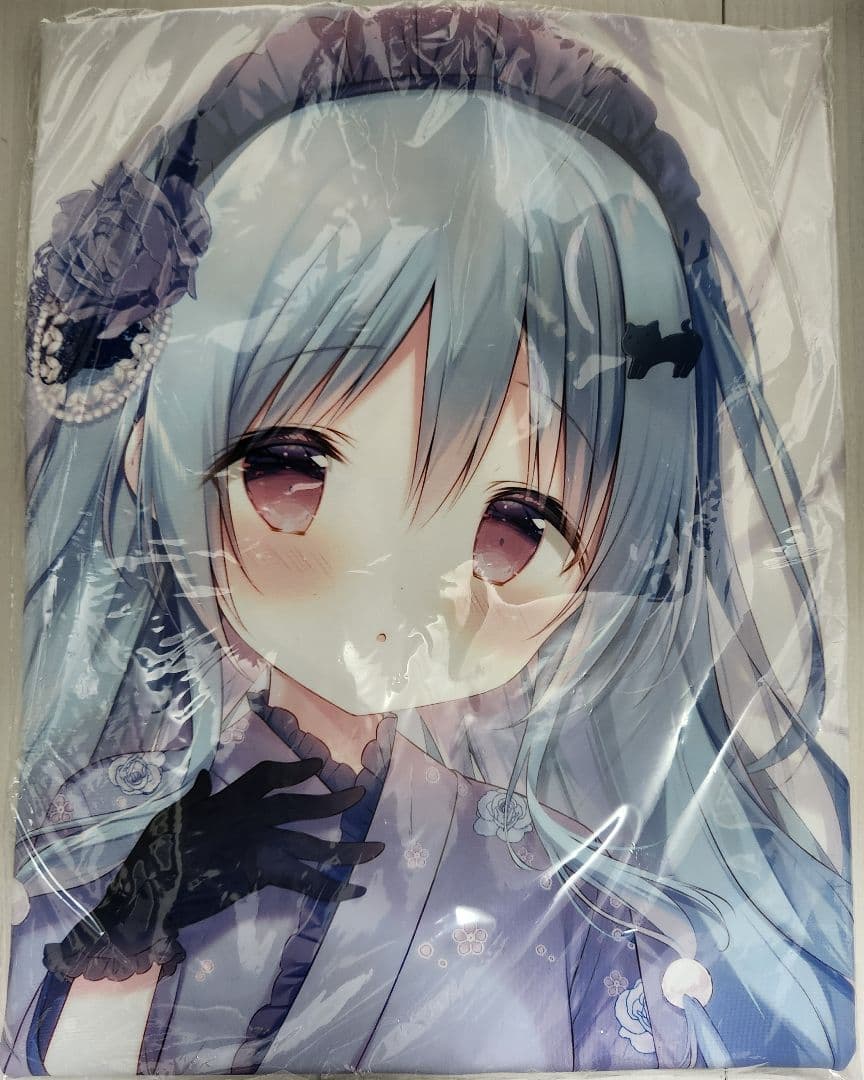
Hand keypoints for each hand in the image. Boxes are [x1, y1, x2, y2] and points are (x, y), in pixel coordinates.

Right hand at [43, 759, 382, 980]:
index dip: (294, 770)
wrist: (150, 890)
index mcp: (229, 800)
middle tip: (361, 793)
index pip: (267, 778)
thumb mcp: (174, 814)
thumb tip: (205, 777)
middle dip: (332, 801)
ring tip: (377, 848)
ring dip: (347, 849)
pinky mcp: (260, 877)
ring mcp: (258, 849)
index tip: (318, 764)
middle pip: (299, 808)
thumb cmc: (156, 852)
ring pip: (312, 847)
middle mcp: (250, 820)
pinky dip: (331, 888)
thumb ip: (197, 796)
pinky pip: (303, 883)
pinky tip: (354, 891)